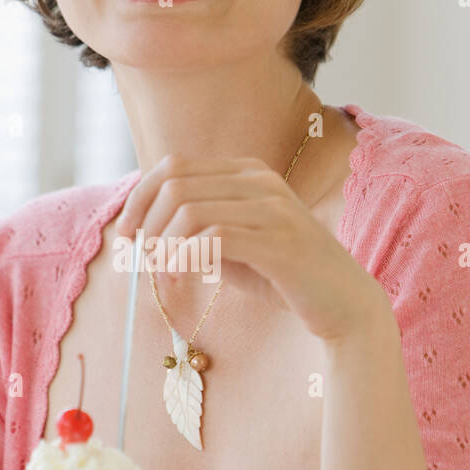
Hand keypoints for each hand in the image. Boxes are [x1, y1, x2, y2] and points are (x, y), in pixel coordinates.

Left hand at [115, 153, 387, 343]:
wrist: (343, 304)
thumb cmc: (283, 276)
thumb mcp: (233, 244)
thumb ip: (197, 230)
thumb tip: (143, 230)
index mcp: (247, 172)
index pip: (174, 165)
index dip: (138, 198)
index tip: (125, 235)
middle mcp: (260, 180)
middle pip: (175, 184)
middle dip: (145, 224)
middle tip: (139, 260)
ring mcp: (273, 208)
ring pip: (189, 209)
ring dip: (162, 245)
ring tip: (161, 274)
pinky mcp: (279, 242)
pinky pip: (213, 236)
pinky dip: (184, 257)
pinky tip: (179, 277)